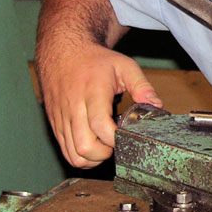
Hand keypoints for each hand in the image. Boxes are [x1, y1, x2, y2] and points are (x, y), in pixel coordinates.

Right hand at [37, 42, 161, 167]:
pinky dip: (80, 156)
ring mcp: (61, 118)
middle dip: (104, 154)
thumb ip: (142, 86)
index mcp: (93, 93)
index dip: (115, 139)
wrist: (63, 52)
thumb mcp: (124, 66)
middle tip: (115, 144)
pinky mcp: (55, 124)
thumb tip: (156, 106)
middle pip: (85, 147)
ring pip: (73, 155)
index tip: (126, 137)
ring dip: (92, 159)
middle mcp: (74, 107)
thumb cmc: (96, 61)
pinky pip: (65, 151)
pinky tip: (93, 145)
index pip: (100, 126)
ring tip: (104, 147)